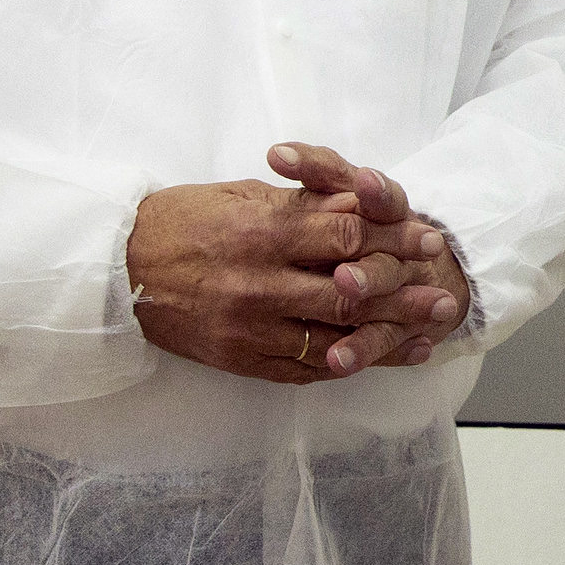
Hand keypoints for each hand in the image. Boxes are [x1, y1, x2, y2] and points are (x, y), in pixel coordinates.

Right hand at [125, 145, 470, 385]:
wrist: (120, 267)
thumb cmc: (182, 220)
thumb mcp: (242, 196)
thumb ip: (302, 204)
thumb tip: (362, 204)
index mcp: (261, 233)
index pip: (346, 234)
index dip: (393, 236)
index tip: (427, 237)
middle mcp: (259, 283)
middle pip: (351, 291)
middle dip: (404, 291)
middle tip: (443, 292)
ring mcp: (250, 327)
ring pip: (334, 336)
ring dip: (388, 336)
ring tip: (428, 333)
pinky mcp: (240, 359)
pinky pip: (305, 369)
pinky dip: (346, 364)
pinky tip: (379, 359)